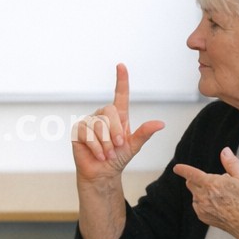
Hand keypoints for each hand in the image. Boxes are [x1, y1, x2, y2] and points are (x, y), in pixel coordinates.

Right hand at [71, 64, 164, 183]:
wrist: (103, 173)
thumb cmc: (118, 158)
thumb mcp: (133, 146)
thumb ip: (144, 133)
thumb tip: (160, 123)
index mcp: (118, 116)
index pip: (120, 94)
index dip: (121, 80)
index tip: (121, 66)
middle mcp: (102, 116)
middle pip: (109, 112)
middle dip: (115, 132)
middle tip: (118, 146)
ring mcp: (89, 122)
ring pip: (98, 125)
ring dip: (106, 144)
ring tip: (108, 155)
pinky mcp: (78, 131)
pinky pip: (87, 134)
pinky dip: (96, 147)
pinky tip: (99, 155)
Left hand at [173, 147, 238, 238]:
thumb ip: (231, 164)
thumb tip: (225, 152)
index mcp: (212, 184)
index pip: (191, 174)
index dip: (183, 169)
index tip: (177, 168)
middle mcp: (204, 197)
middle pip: (191, 183)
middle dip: (198, 179)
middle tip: (215, 182)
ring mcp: (202, 208)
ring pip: (195, 194)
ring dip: (203, 192)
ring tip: (223, 197)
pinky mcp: (203, 217)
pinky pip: (198, 205)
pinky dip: (204, 203)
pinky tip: (220, 205)